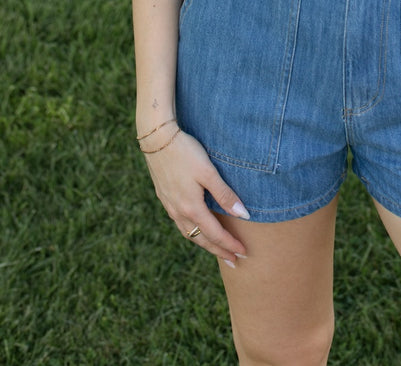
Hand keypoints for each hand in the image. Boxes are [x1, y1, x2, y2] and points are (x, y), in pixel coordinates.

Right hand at [142, 128, 249, 266]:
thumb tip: (244, 215)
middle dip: (218, 250)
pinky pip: (180, 223)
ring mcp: (169, 206)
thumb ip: (225, 195)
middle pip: (201, 239)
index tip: (243, 253)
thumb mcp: (208, 172)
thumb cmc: (186, 152)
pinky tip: (197, 227)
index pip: (215, 234)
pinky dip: (193, 231)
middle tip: (233, 261)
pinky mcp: (165, 197)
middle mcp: (178, 212)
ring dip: (204, 243)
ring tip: (217, 249)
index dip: (229, 244)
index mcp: (191, 208)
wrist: (157, 139)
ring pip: (189, 233)